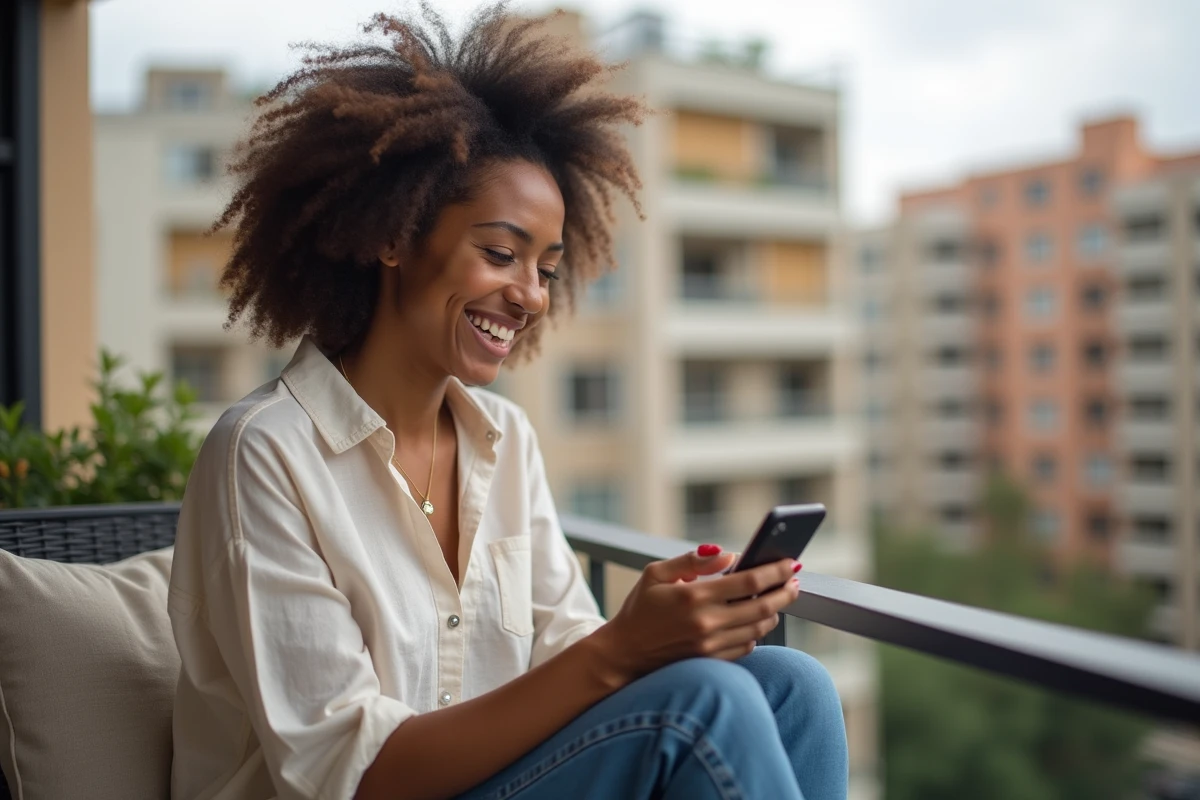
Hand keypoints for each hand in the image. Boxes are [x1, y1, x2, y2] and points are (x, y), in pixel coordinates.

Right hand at [592, 545, 800, 683]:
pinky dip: (756, 633)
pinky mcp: (711, 662)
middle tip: (794, 581)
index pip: (749, 582)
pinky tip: (754, 621)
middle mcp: (706, 623)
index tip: (790, 563)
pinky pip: (747, 647)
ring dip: (774, 612)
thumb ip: (692, 561)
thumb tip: (728, 555)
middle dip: (785, 592)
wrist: (623, 654)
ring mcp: (711, 646)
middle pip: (763, 607)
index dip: (775, 571)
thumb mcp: (656, 574)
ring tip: (777, 599)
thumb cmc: (639, 609)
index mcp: (694, 596)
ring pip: (759, 629)